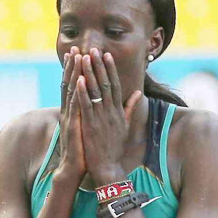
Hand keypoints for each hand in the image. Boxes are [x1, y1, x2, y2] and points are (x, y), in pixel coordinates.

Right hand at [57, 47, 86, 178]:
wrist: (75, 169)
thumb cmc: (84, 149)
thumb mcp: (89, 128)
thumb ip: (92, 114)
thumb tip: (98, 104)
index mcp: (75, 112)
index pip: (76, 86)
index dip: (77, 70)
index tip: (80, 54)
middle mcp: (70, 112)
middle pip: (71, 84)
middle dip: (73, 66)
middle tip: (76, 48)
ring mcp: (70, 118)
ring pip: (72, 91)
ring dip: (75, 73)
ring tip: (77, 57)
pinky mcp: (74, 126)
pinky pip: (76, 107)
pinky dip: (78, 93)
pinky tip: (80, 80)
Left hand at [76, 48, 141, 185]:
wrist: (109, 168)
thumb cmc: (115, 148)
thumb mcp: (125, 126)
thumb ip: (130, 108)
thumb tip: (139, 93)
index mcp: (118, 111)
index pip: (115, 85)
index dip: (110, 69)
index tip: (106, 55)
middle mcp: (111, 112)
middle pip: (105, 84)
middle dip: (99, 65)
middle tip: (93, 49)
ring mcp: (101, 118)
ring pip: (95, 91)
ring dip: (89, 73)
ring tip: (84, 57)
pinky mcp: (91, 125)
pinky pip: (86, 105)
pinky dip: (82, 92)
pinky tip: (78, 79)